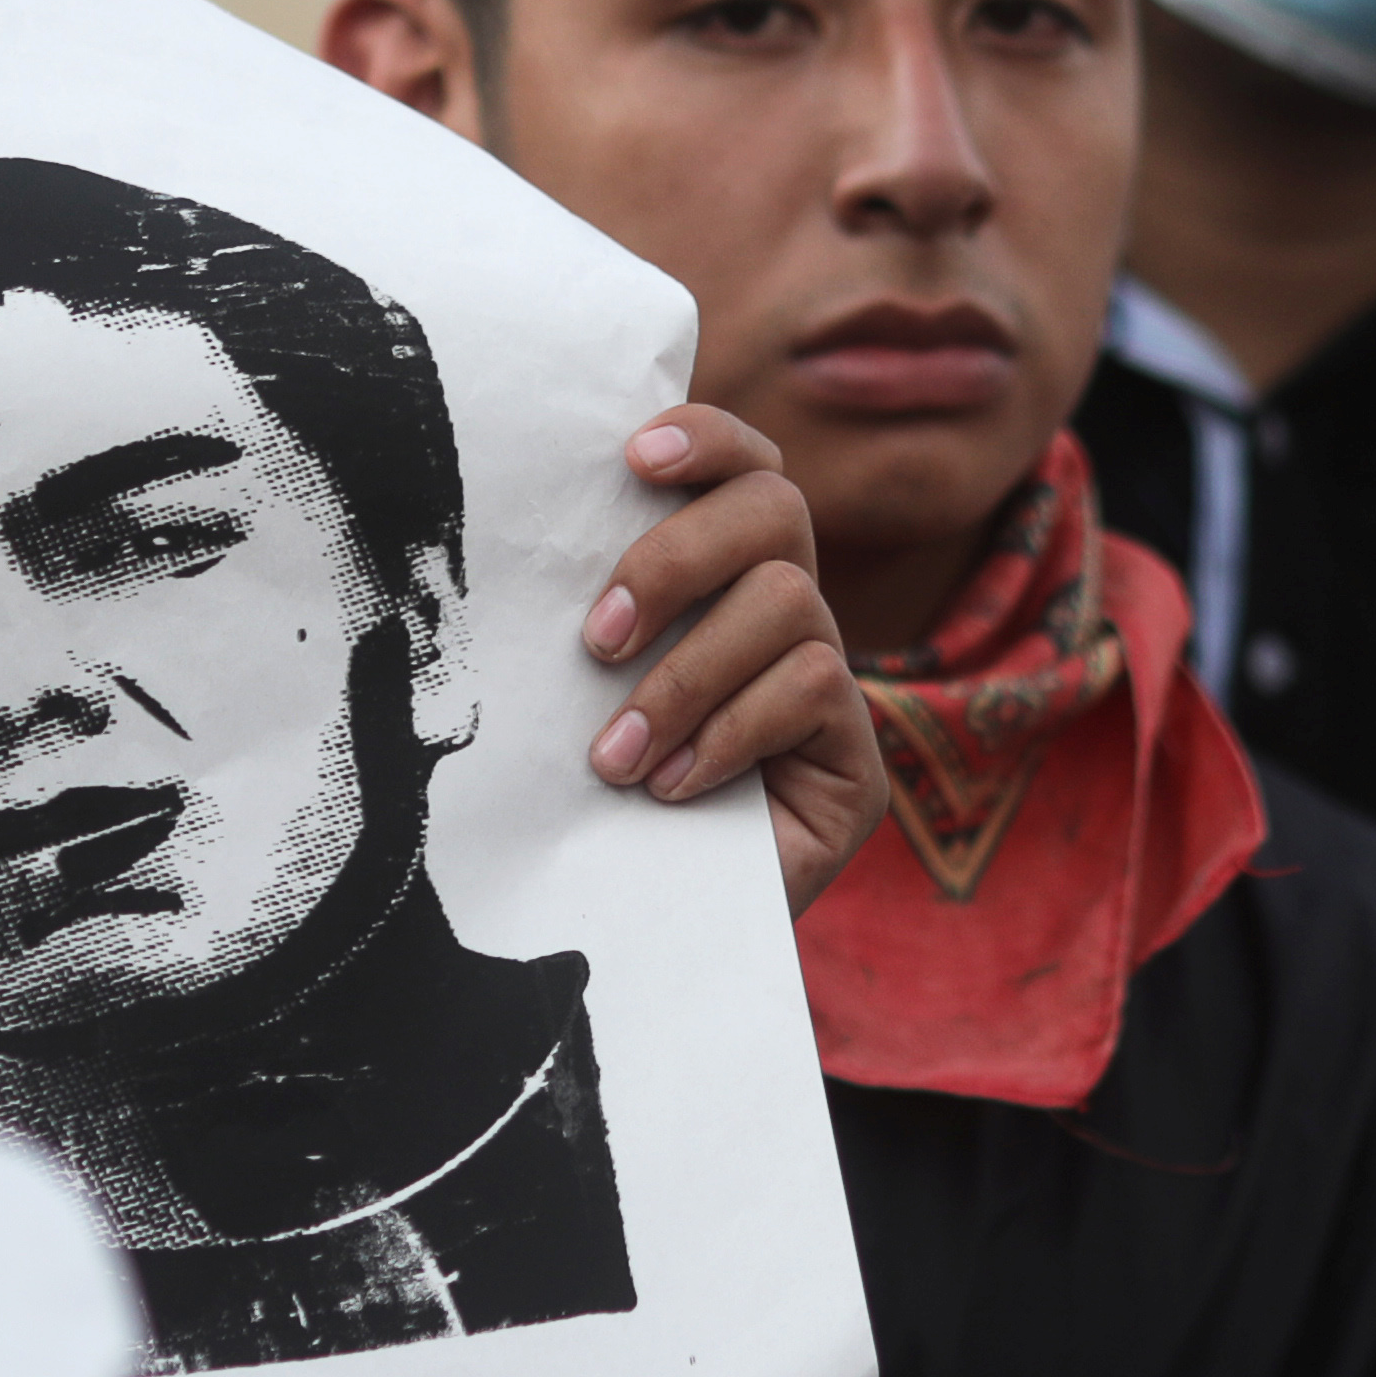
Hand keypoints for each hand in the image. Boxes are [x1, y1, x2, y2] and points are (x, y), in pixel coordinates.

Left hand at [586, 400, 876, 915]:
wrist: (637, 938)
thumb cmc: (590, 807)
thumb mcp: (571, 698)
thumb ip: (584, 619)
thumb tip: (516, 540)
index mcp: (717, 583)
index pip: (743, 466)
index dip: (707, 438)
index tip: (632, 456)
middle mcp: (785, 616)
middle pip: (775, 506)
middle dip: (676, 560)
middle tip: (597, 641)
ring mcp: (831, 685)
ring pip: (785, 602)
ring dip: (685, 677)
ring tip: (616, 758)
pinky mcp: (860, 762)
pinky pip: (811, 686)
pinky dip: (727, 732)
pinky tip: (673, 787)